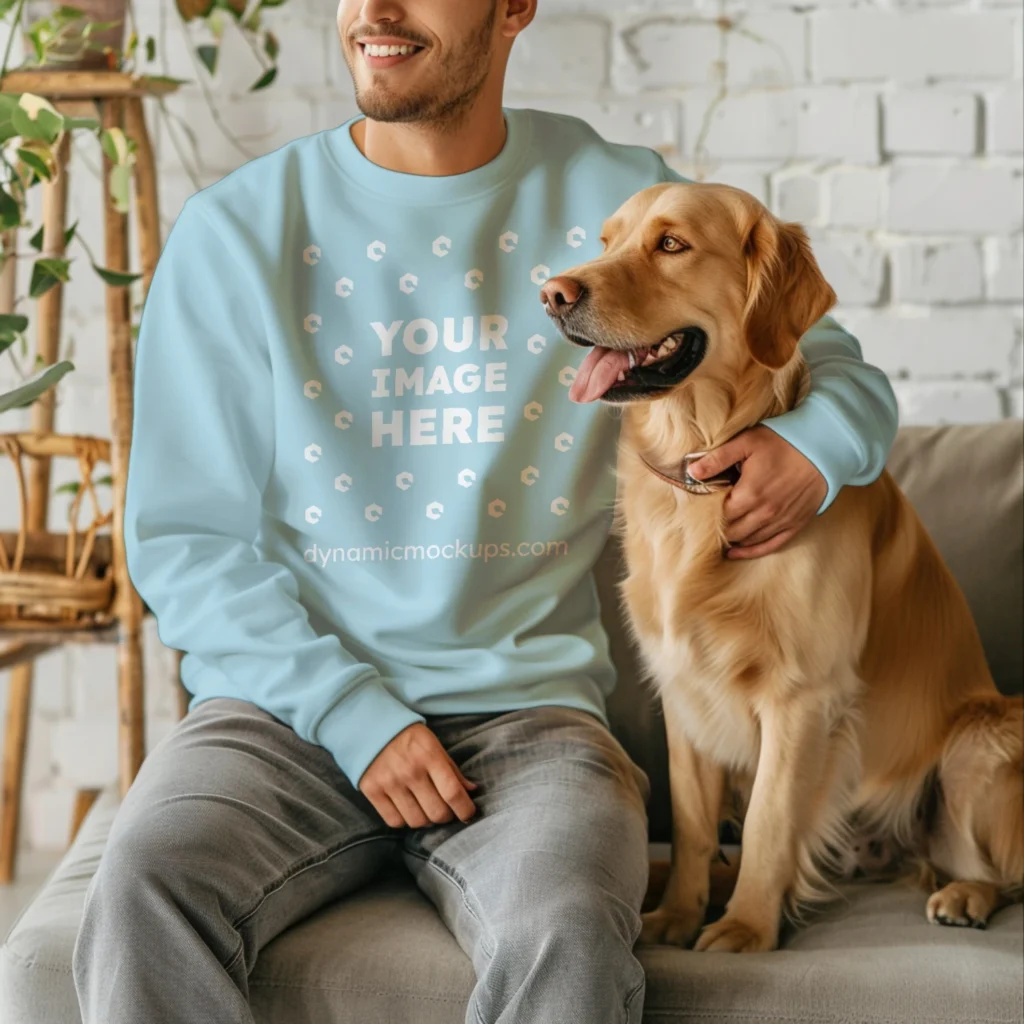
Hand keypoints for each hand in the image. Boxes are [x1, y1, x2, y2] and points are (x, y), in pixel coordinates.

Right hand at [360, 723, 477, 828]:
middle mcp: (410, 771)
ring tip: (425, 809)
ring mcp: (389, 783)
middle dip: (446, 816)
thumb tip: (471, 790)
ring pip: (417, 821)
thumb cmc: (408, 737)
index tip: (468, 814)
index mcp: (430, 756)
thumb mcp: (434, 745)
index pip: (452, 792)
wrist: (370, 726)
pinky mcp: (372, 791)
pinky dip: (404, 820)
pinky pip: (394, 821)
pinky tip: (407, 809)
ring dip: (426, 820)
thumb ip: (452, 769)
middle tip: (445, 810)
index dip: (465, 809)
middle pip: (436, 812)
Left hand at [688, 426, 826, 559]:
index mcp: (749, 494)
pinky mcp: (795, 524)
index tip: (700, 508)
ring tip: (719, 534)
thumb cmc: (784, 441)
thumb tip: (691, 471)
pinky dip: (752, 551)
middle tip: (707, 521)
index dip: (707, 513)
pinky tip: (737, 551)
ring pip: (748, 540)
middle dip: (718, 527)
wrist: (826, 446)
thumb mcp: (746, 442)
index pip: (718, 515)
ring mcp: (781, 521)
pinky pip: (770, 545)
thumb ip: (717, 458)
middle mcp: (765, 514)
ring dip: (732, 538)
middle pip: (731, 531)